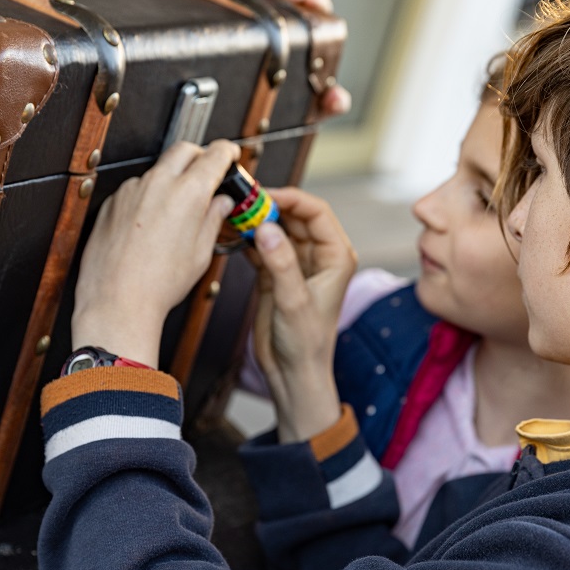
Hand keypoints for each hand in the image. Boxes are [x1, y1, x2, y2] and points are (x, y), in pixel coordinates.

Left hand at [70, 140, 238, 367]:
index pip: (215, 155)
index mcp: (189, 193)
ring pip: (158, 170)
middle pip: (184, 150)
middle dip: (199, 156)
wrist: (118, 301)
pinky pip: (136, 189)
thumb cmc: (159, 284)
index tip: (230, 154)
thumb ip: (213, 219)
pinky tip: (150, 226)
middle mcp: (158, 183)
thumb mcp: (200, 253)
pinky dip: (148, 198)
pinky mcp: (113, 201)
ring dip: (171, 180)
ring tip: (177, 212)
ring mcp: (132, 190)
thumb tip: (221, 203)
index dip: (227, 152)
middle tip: (207, 173)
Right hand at [230, 0, 351, 117]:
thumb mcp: (310, 109)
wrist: (253, 123)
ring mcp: (265, 21)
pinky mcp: (241, 19)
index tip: (313, 1)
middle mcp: (289, 25)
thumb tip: (337, 97)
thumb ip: (330, 105)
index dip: (317, 2)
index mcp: (310, 39)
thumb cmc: (287, 111)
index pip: (318, 13)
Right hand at [250, 188, 356, 441]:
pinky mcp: (276, 274)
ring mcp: (296, 264)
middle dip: (270, 206)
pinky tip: (233, 235)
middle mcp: (318, 257)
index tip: (265, 195)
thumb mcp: (294, 302)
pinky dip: (247, 239)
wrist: (292, 374)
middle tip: (243, 203)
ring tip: (234, 215)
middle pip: (294, 216)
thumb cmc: (306, 344)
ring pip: (277, 229)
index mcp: (336, 257)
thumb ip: (281, 264)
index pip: (316, 212)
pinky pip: (262, 246)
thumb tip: (266, 229)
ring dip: (256, 221)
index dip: (291, 198)